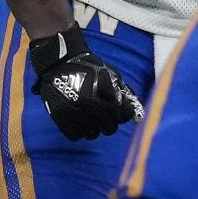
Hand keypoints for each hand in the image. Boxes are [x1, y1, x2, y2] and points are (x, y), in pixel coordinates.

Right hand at [27, 27, 142, 139]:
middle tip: (104, 115)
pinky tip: (79, 121)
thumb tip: (138, 110)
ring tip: (90, 117)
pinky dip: (78, 131)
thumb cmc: (90, 68)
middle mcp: (91, 108)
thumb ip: (125, 93)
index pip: (124, 117)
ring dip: (94, 128)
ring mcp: (74, 114)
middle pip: (110, 129)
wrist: (59, 63)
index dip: (123, 114)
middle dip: (110, 122)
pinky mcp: (59, 117)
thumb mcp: (112, 76)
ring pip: (92, 135)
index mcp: (107, 98)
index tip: (118, 110)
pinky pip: (74, 135)